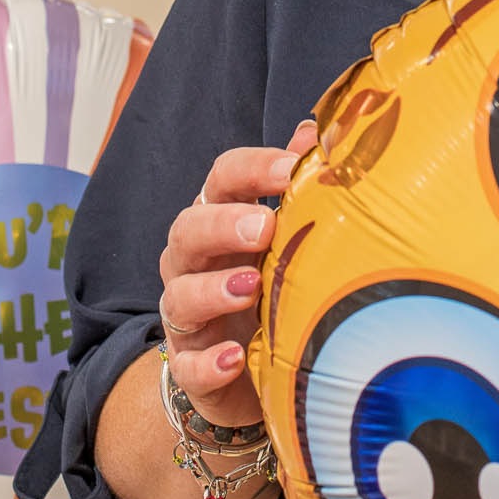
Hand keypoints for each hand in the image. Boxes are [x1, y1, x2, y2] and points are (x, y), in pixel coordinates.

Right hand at [157, 120, 318, 428]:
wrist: (254, 370)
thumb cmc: (275, 283)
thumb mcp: (289, 233)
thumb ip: (297, 184)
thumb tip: (320, 128)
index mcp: (221, 218)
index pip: (223, 179)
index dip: (252, 169)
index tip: (290, 169)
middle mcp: (194, 262)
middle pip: (188, 229)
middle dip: (222, 225)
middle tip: (263, 227)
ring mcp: (187, 316)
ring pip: (178, 295)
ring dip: (211, 290)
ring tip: (251, 286)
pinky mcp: (190, 367)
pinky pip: (188, 365)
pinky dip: (208, 362)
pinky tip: (235, 358)